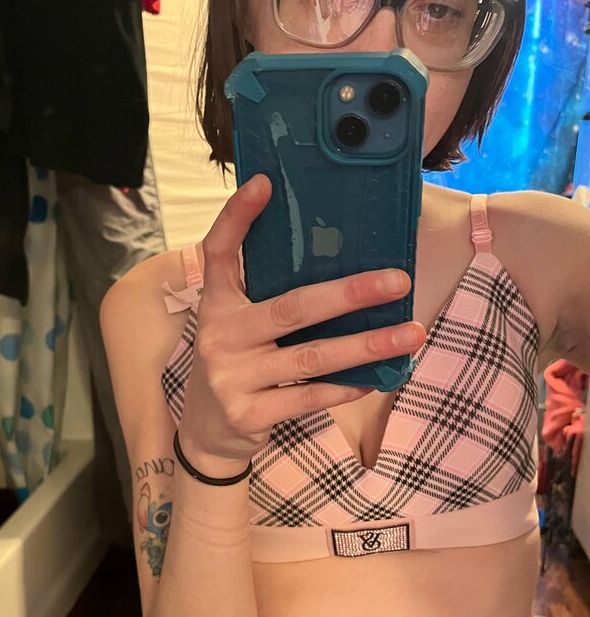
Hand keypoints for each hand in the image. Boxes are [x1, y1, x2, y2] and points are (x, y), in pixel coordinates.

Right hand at [178, 174, 425, 470]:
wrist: (207, 433)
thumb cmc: (236, 364)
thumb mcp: (238, 326)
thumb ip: (269, 297)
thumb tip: (344, 264)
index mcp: (217, 305)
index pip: (219, 253)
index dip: (237, 217)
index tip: (264, 183)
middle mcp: (219, 336)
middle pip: (290, 308)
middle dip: (349, 294)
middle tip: (399, 281)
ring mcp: (232, 377)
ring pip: (310, 357)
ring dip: (366, 346)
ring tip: (410, 334)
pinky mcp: (248, 414)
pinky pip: (308, 397)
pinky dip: (345, 387)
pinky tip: (378, 377)